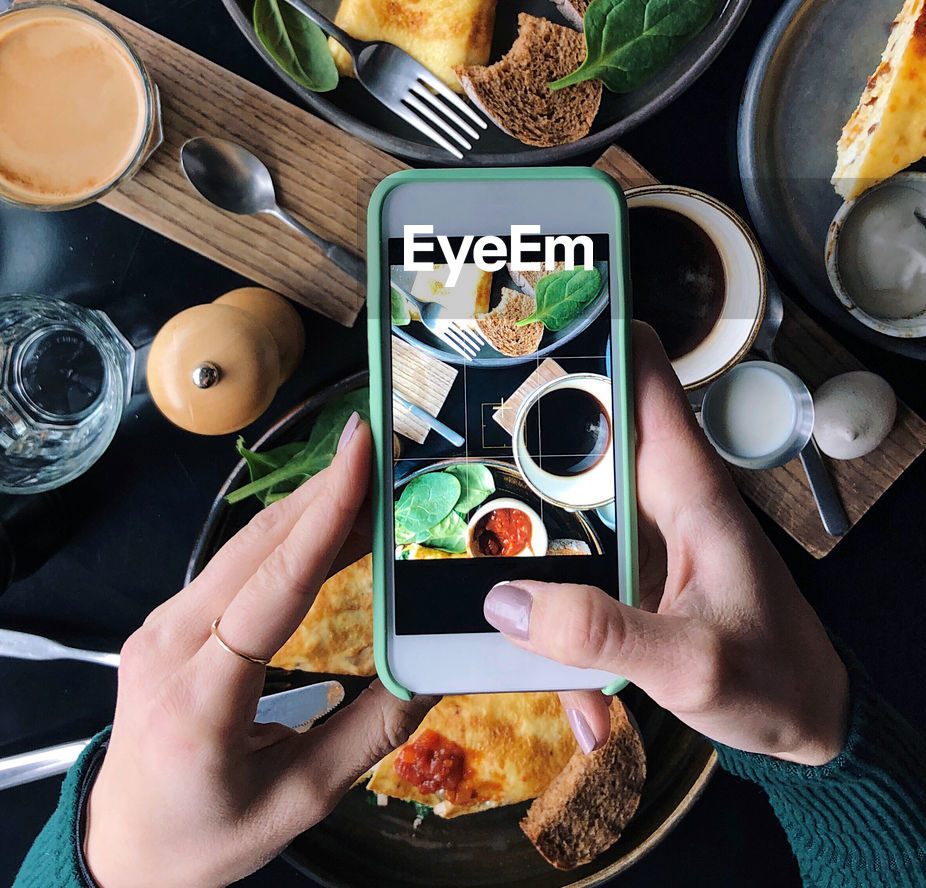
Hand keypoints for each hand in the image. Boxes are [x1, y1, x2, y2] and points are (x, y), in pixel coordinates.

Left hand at [85, 414, 429, 887]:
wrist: (120, 848)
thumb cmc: (205, 837)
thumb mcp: (297, 801)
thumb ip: (370, 732)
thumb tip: (436, 669)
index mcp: (200, 698)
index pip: (273, 587)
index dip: (325, 515)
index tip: (362, 453)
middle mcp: (168, 644)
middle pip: (259, 547)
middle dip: (327, 489)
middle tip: (386, 448)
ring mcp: (161, 625)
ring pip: (246, 545)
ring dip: (311, 506)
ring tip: (372, 476)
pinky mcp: (168, 619)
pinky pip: (235, 563)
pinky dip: (289, 535)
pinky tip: (331, 522)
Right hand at [483, 324, 848, 765]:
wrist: (809, 725)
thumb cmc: (774, 679)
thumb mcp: (689, 663)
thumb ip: (601, 631)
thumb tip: (505, 599)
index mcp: (686, 484)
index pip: (641, 372)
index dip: (587, 334)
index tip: (516, 327)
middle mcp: (659, 493)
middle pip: (576, 436)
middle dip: (513, 442)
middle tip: (443, 459)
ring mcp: (641, 535)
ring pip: (561, 514)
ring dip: (525, 558)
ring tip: (485, 612)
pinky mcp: (630, 576)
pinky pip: (572, 576)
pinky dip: (559, 627)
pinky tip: (575, 698)